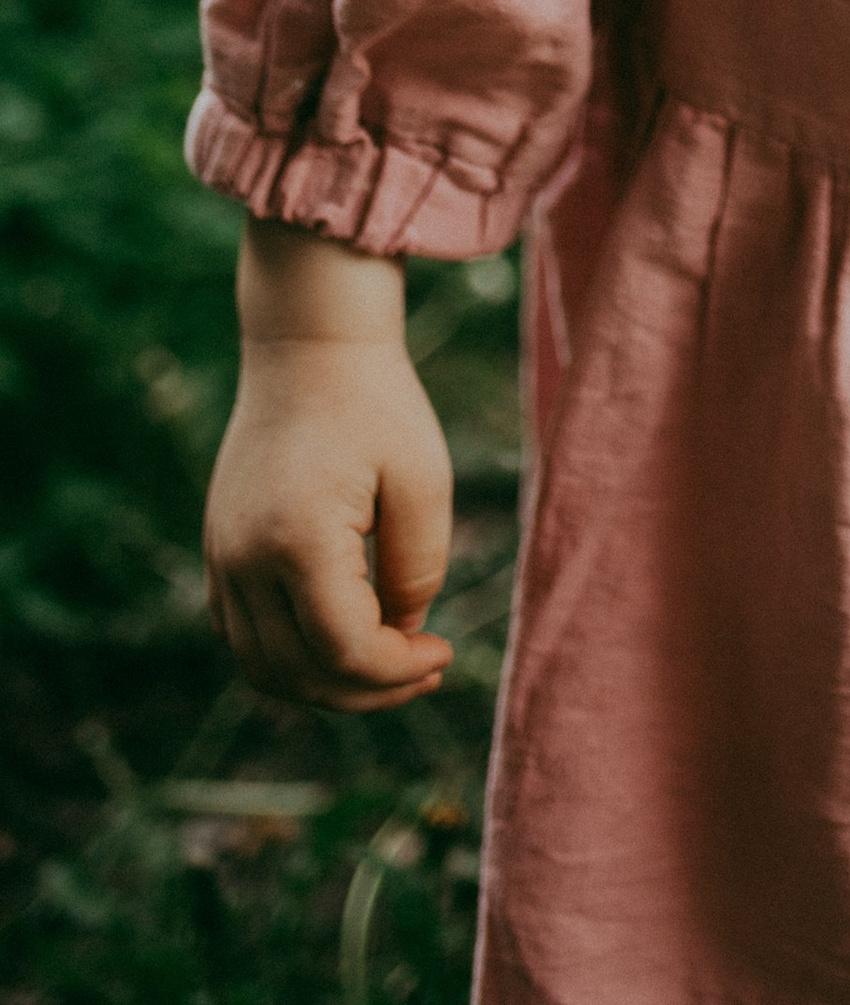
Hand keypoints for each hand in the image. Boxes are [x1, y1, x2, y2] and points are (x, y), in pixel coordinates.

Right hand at [205, 225, 453, 710]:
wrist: (308, 344)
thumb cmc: (377, 402)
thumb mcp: (423, 480)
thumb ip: (418, 569)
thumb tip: (401, 636)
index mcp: (297, 541)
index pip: (344, 651)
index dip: (398, 671)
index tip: (445, 652)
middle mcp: (244, 560)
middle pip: (298, 674)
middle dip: (367, 691)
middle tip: (425, 672)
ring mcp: (222, 557)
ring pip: (262, 667)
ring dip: (325, 685)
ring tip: (389, 668)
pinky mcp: (219, 549)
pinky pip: (243, 635)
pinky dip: (290, 656)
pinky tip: (343, 642)